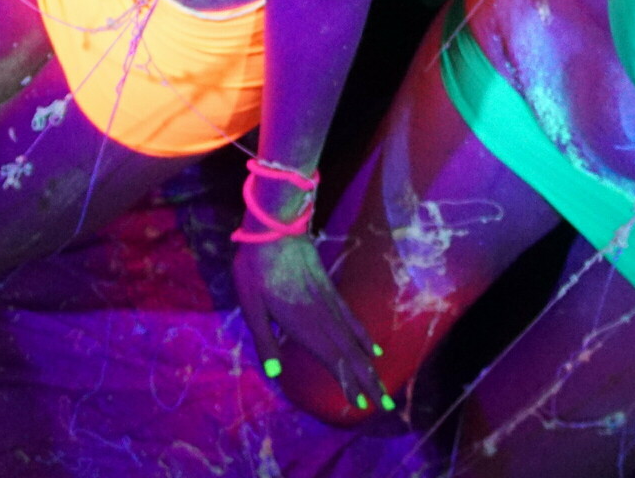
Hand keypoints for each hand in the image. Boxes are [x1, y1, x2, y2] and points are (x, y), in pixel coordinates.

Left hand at [232, 234, 385, 410]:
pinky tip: (373, 350)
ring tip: (381, 386)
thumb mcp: (251, 306)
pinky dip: (365, 338)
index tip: (362, 404)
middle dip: (367, 380)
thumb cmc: (256, 269)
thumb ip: (264, 340)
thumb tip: (275, 373)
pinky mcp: (331, 291)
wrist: (276, 228)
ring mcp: (330, 303)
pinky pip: (353, 320)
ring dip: (369, 365)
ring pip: (355, 339)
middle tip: (384, 405)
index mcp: (303, 323)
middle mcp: (323, 316)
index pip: (333, 359)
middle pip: (351, 353)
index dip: (348, 382)